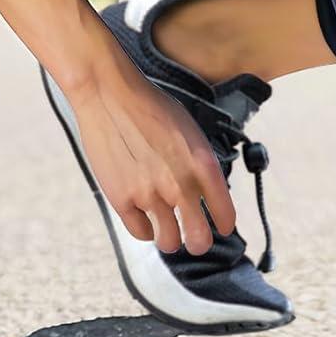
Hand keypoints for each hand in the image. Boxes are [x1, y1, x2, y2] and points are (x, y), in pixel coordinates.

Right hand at [63, 46, 237, 254]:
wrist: (111, 95)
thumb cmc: (152, 107)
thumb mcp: (189, 131)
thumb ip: (199, 164)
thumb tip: (204, 192)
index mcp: (203, 164)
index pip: (224, 213)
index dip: (224, 223)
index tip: (221, 226)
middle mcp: (180, 184)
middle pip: (199, 239)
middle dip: (199, 241)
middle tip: (195, 236)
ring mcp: (149, 194)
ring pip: (168, 242)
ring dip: (170, 238)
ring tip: (168, 230)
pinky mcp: (121, 199)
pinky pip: (140, 232)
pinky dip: (145, 229)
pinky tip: (146, 218)